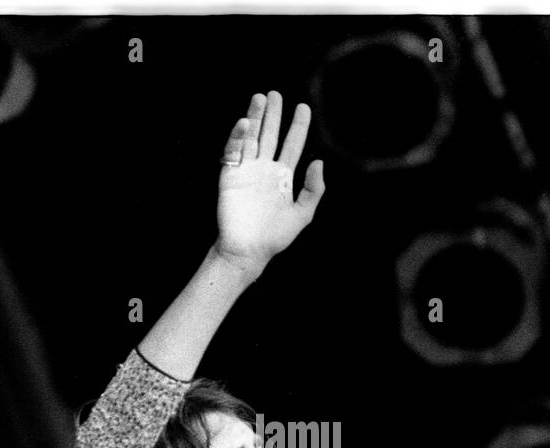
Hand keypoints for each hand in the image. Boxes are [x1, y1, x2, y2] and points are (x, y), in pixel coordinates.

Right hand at [215, 91, 325, 273]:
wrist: (248, 250)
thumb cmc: (275, 236)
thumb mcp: (303, 214)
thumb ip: (313, 189)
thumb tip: (318, 162)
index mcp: (282, 177)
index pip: (292, 145)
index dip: (298, 126)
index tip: (303, 107)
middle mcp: (264, 170)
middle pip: (269, 135)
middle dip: (273, 115)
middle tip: (275, 94)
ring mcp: (246, 171)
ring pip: (251, 138)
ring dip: (255, 118)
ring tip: (260, 98)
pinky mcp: (230, 175)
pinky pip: (234, 152)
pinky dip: (238, 137)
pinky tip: (244, 123)